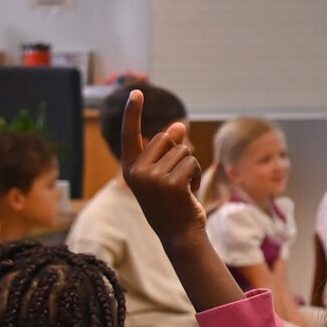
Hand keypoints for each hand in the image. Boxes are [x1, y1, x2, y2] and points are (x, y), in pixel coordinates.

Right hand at [120, 90, 205, 241]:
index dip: (133, 113)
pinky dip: (196, 175)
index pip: (130, 135)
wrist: (180, 235)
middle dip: (177, 154)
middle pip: (164, 139)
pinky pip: (192, 162)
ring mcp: (152, 178)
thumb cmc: (172, 204)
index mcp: (130, 170)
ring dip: (190, 167)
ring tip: (182, 189)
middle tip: (176, 181)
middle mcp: (136, 172)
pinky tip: (189, 193)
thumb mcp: (165, 175)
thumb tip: (178, 125)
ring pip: (182, 150)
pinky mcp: (171, 183)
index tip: (137, 92)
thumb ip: (167, 152)